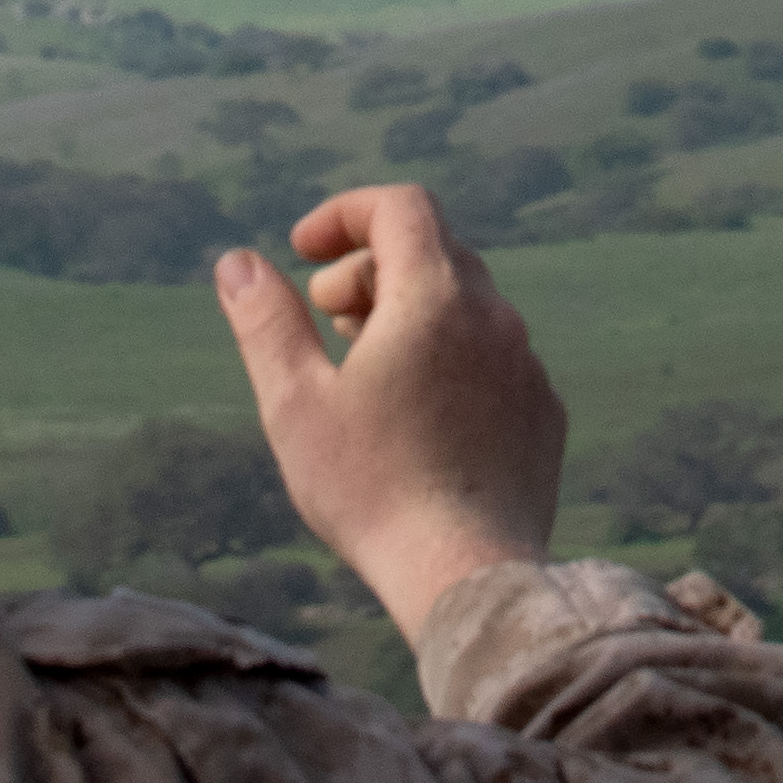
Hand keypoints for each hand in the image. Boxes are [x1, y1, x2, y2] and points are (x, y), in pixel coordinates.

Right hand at [212, 184, 567, 639]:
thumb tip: (238, 263)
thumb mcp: (296, 403)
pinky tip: (414, 416)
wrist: (470, 576)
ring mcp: (527, 366)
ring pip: (466, 305)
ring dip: (409, 313)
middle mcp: (496, 317)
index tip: (303, 251)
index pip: (400, 206)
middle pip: (432, 251)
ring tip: (363, 366)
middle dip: (369, 266)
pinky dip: (449, 359)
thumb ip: (267, 323)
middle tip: (324, 313)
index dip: (345, 213)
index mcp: (436, 297)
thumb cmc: (372, 490)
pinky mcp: (544, 413)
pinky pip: (493, 358)